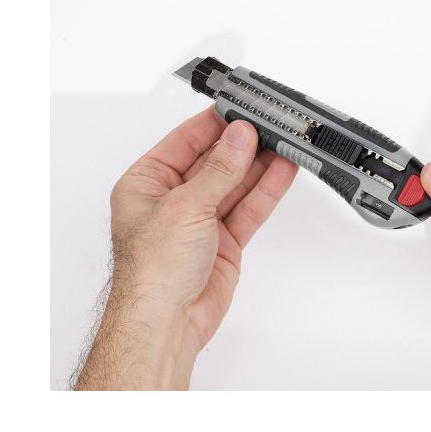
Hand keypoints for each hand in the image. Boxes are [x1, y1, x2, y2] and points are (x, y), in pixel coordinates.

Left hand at [75, 107, 297, 389]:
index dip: (214, 124)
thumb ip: (219, 170)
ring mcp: (199, 221)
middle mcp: (171, 200)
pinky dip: (266, 190)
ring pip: (235, 183)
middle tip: (270, 123)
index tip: (241, 108)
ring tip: (285, 140)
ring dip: (259, 164)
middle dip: (242, 143)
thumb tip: (239, 137)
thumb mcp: (185, 207)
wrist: (166, 323)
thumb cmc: (151, 273)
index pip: (184, 141)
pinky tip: (283, 170)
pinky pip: (248, 208)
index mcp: (145, 183)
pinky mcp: (223, 242)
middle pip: (213, 161)